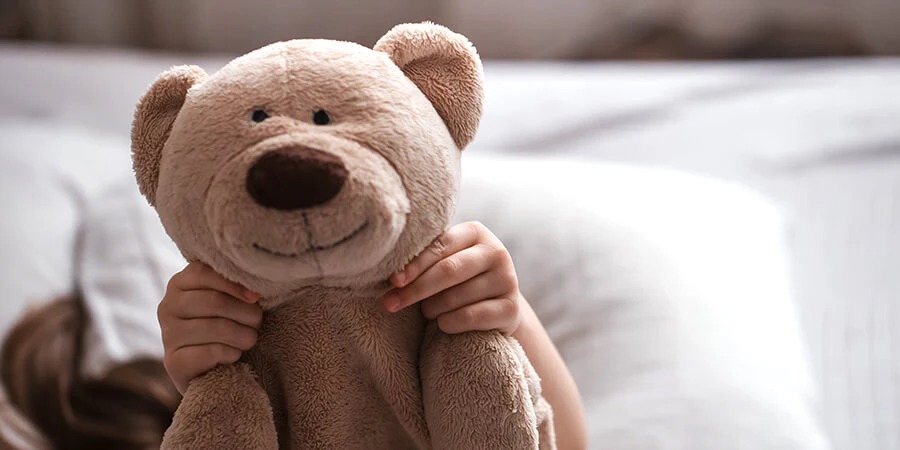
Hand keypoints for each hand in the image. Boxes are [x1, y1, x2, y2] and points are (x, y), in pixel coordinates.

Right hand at [157, 262, 262, 392]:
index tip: (257, 297)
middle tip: (257, 322)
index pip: (203, 273)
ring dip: (244, 335)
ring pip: (217, 327)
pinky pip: (213, 352)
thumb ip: (234, 285)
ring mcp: (168, 335)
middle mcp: (168, 307)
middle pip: (214, 301)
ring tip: (250, 338)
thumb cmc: (229, 323)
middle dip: (246, 313)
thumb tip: (254, 292)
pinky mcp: (174, 363)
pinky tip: (234, 354)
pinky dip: (233, 353)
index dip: (234, 284)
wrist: (217, 369)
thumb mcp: (229, 298)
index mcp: (179, 283)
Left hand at [382, 221, 522, 334]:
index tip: (392, 282)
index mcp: (476, 232)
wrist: (494, 307)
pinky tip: (443, 323)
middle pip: (448, 271)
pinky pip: (470, 317)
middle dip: (415, 290)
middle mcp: (496, 251)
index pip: (440, 245)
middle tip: (391, 304)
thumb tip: (392, 276)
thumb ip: (425, 259)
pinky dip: (448, 323)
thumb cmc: (457, 281)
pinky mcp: (511, 308)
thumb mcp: (444, 262)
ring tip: (427, 311)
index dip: (414, 265)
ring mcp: (508, 280)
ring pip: (456, 297)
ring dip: (431, 308)